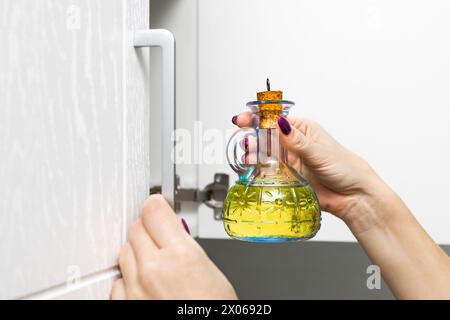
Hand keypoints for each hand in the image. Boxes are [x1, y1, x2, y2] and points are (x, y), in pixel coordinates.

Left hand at [111, 194, 236, 299]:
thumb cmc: (212, 312)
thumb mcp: (209, 270)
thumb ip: (186, 246)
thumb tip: (173, 229)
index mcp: (181, 256)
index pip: (153, 210)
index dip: (156, 205)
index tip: (158, 206)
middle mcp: (154, 270)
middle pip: (135, 227)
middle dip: (147, 228)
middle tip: (159, 235)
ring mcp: (135, 290)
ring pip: (124, 250)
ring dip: (136, 250)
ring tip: (154, 261)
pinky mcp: (124, 305)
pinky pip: (117, 279)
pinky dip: (128, 277)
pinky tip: (143, 282)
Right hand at [233, 113, 389, 227]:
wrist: (353, 196)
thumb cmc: (345, 168)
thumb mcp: (319, 151)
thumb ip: (296, 140)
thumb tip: (279, 123)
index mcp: (301, 129)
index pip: (274, 120)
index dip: (257, 118)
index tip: (242, 119)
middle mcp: (293, 143)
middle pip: (265, 137)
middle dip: (252, 138)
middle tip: (246, 143)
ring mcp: (288, 161)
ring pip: (264, 155)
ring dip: (253, 155)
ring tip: (249, 158)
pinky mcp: (286, 177)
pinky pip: (268, 172)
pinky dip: (258, 171)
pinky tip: (253, 170)